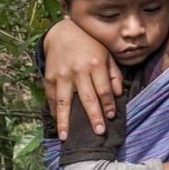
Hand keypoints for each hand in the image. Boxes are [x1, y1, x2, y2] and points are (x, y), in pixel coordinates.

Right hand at [43, 19, 122, 139]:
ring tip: (66, 137)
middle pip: (87, 98)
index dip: (108, 105)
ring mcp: (62, 75)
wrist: (63, 32)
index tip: (111, 117)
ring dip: (65, 121)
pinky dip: (54, 111)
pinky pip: (52, 98)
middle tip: (99, 133)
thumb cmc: (90, 45)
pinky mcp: (49, 78)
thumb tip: (119, 95)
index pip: (104, 90)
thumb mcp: (107, 54)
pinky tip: (57, 123)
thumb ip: (115, 75)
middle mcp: (78, 71)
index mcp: (96, 64)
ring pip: (64, 102)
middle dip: (94, 117)